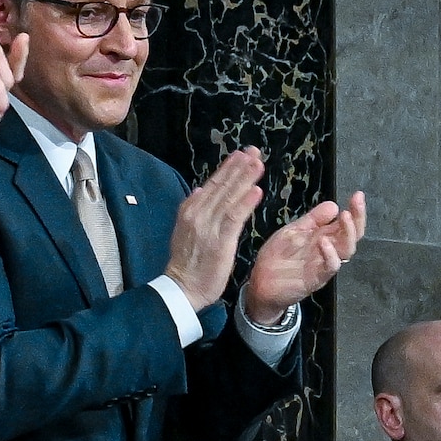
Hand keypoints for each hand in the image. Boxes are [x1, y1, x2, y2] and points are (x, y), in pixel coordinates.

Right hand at [162, 144, 268, 305]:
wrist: (181, 288)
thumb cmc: (188, 263)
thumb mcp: (187, 230)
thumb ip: (196, 208)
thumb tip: (202, 188)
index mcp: (190, 210)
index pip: (212, 184)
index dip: (228, 168)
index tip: (241, 154)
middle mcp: (197, 214)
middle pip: (221, 186)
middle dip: (239, 167)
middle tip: (254, 151)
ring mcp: (208, 227)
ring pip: (229, 197)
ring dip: (245, 179)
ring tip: (258, 163)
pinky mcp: (219, 241)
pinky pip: (234, 218)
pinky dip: (245, 203)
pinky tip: (257, 191)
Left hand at [237, 188, 370, 321]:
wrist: (261, 282)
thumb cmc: (278, 256)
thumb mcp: (294, 231)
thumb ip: (313, 219)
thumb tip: (334, 205)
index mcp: (324, 237)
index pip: (346, 223)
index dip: (355, 210)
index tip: (358, 195)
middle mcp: (329, 250)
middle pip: (352, 235)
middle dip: (358, 218)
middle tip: (356, 202)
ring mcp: (323, 264)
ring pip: (346, 250)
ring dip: (348, 233)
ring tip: (345, 216)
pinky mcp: (316, 278)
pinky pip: (330, 267)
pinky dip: (330, 254)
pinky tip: (324, 242)